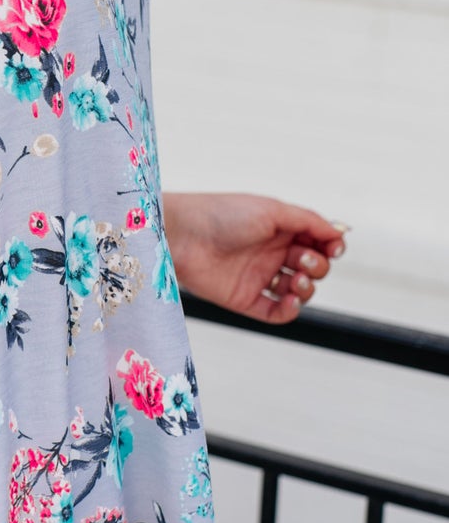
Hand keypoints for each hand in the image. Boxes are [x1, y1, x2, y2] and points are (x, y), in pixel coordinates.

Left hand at [161, 191, 347, 324]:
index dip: (331, 246)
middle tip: (304, 259)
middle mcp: (271, 253)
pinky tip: (290, 300)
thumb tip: (339, 232)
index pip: (317, 241)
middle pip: (313, 266)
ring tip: (298, 279)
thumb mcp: (271, 210)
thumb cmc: (222, 215)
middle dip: (319, 265)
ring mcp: (259, 277)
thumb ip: (308, 221)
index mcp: (279, 229)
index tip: (334, 247)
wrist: (182, 235)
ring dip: (308, 288)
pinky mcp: (245, 299)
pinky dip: (290, 310)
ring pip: (299, 291)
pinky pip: (276, 313)